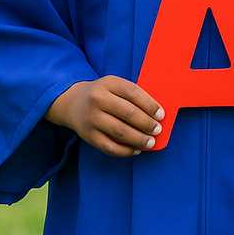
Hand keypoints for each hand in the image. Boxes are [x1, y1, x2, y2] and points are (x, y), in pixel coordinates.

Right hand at [45, 76, 163, 156]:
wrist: (72, 102)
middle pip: (128, 113)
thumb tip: (156, 113)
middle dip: (146, 124)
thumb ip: (133, 95)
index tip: (161, 115)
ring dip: (139, 139)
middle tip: (158, 130)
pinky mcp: (87, 135)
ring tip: (150, 142)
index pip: (133, 93)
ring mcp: (91, 118)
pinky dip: (125, 151)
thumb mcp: (115, 85)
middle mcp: (98, 100)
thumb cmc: (103, 94)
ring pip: (120, 132)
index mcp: (109, 83)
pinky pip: (109, 146)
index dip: (150, 105)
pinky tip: (136, 150)